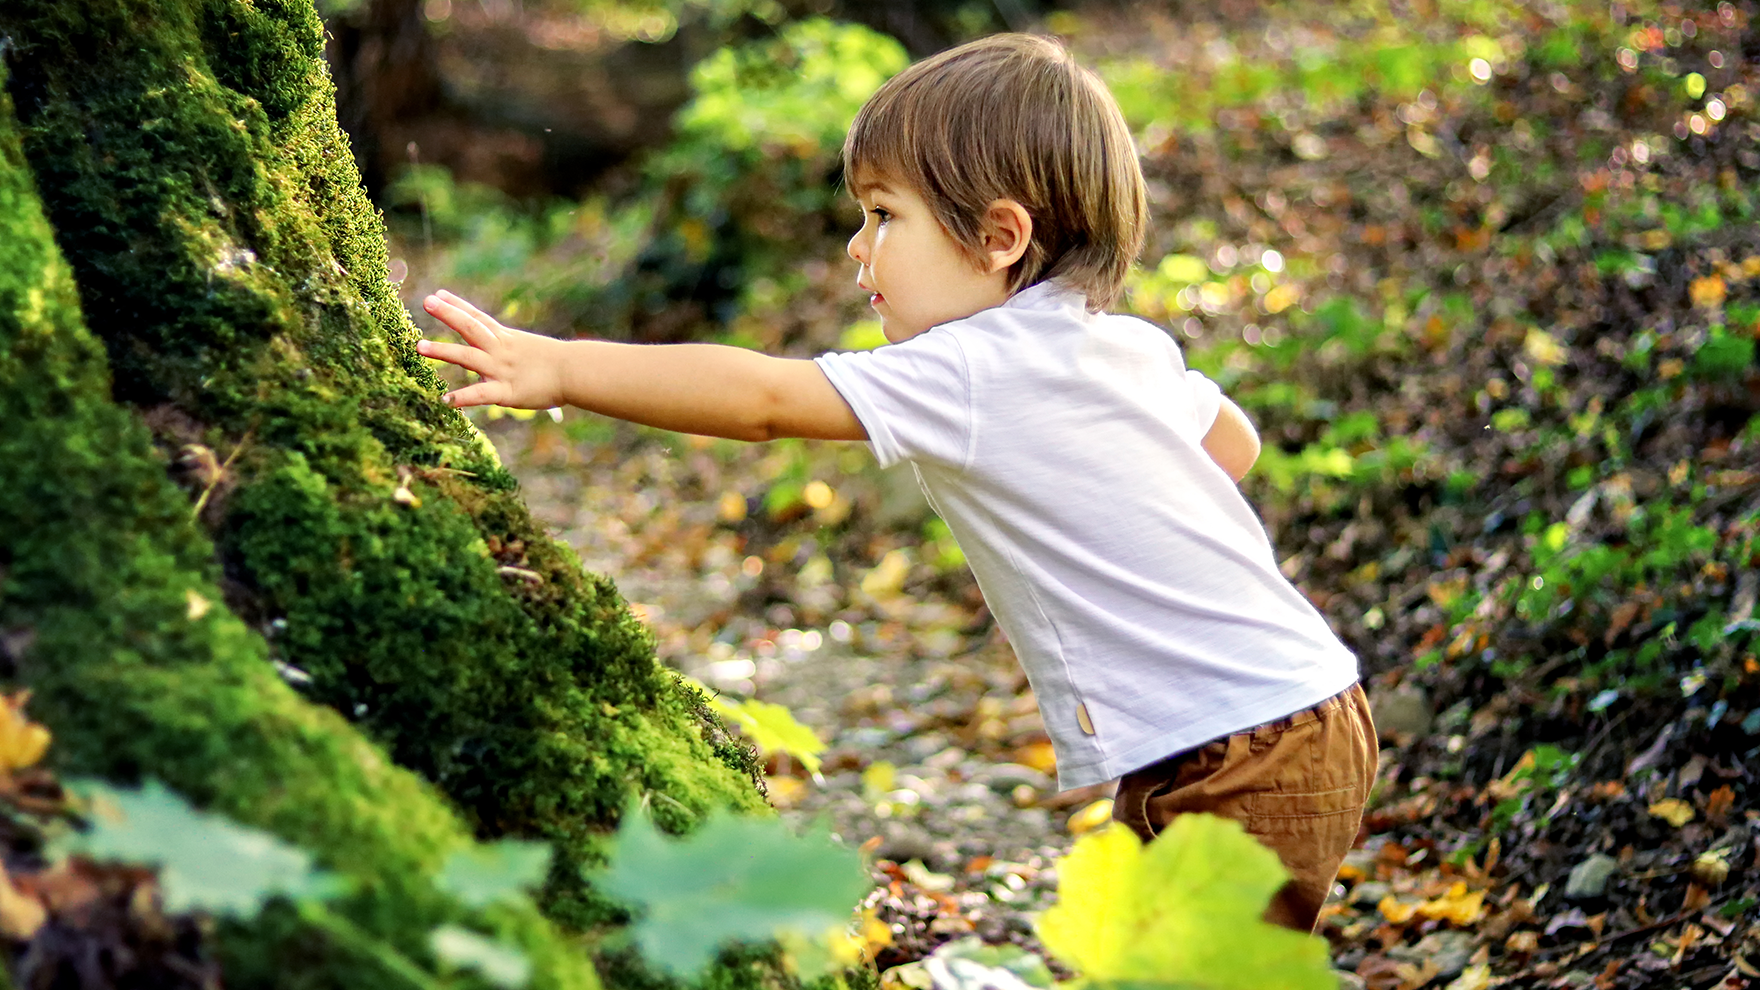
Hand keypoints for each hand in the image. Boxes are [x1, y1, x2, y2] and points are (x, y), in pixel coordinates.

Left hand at [416, 290, 566, 408]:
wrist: (576, 373)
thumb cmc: (560, 364)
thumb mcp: (530, 349)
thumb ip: (513, 350)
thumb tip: (504, 351)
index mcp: (506, 339)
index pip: (478, 317)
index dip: (458, 305)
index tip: (439, 294)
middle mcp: (500, 350)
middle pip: (470, 328)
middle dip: (448, 314)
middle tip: (426, 301)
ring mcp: (501, 370)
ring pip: (468, 357)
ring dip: (443, 351)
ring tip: (420, 347)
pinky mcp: (506, 392)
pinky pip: (481, 394)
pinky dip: (462, 398)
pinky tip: (445, 401)